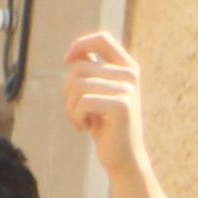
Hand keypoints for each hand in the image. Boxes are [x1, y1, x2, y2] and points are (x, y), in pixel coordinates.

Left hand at [62, 30, 147, 169]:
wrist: (123, 158)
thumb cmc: (105, 126)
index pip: (102, 39)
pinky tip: (85, 129)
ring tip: (80, 121)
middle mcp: (130, 75)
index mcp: (126, 67)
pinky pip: (83, 102)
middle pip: (79, 68)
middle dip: (68, 92)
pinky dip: (76, 117)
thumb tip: (73, 54)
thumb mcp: (96, 95)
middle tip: (75, 111)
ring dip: (70, 107)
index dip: (80, 44)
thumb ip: (90, 73)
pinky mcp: (121, 106)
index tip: (67, 59)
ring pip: (77, 85)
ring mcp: (127, 89)